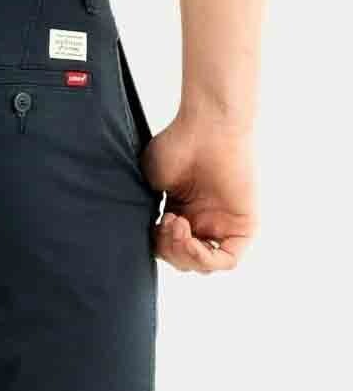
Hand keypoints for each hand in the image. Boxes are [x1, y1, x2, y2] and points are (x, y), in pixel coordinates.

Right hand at [142, 117, 257, 274]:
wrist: (206, 125)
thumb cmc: (177, 145)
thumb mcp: (152, 189)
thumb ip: (149, 219)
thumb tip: (146, 243)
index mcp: (184, 215)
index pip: (170, 252)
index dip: (159, 247)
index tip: (154, 223)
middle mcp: (206, 222)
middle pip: (186, 263)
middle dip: (169, 251)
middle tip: (167, 222)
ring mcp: (225, 224)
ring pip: (204, 265)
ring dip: (183, 253)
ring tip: (176, 223)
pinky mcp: (244, 226)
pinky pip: (227, 260)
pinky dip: (204, 258)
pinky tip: (189, 237)